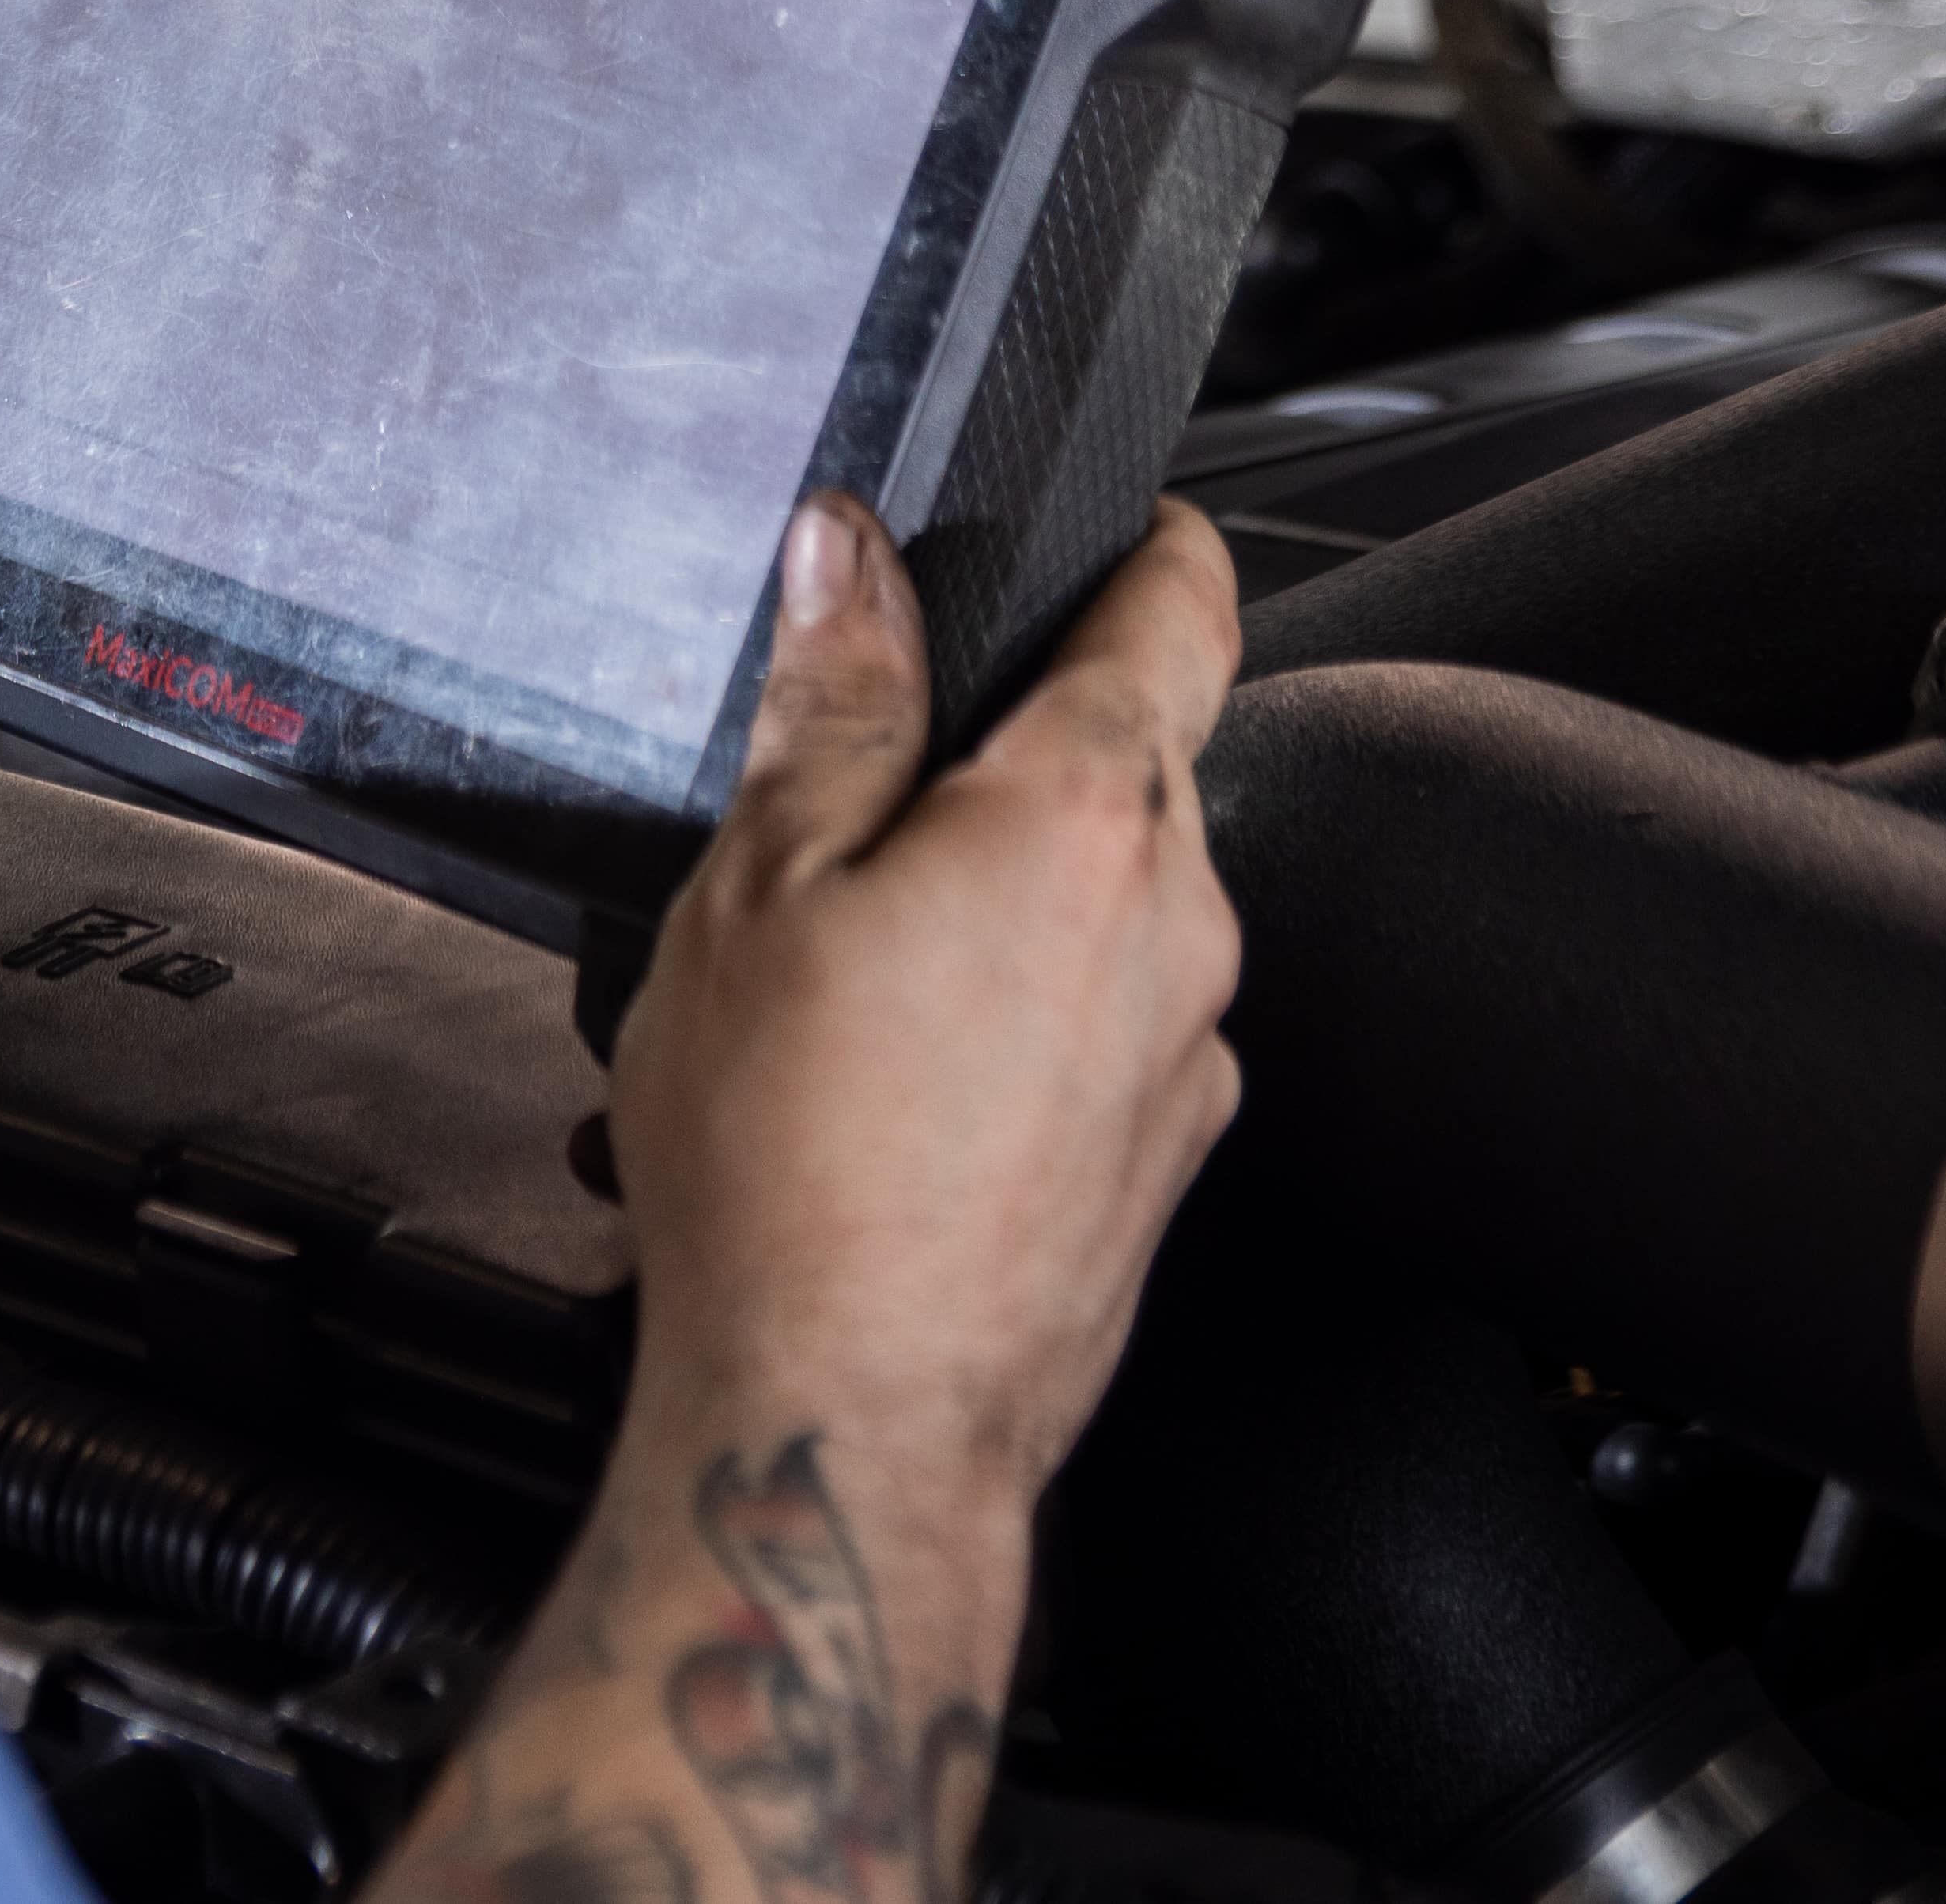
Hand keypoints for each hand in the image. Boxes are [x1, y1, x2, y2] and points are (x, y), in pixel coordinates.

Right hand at [377, 495, 1243, 1903]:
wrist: (848, 1424)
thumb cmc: (792, 1170)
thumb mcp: (758, 882)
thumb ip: (827, 699)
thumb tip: (848, 554)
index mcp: (1089, 820)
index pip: (1183, 605)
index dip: (1151, 538)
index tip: (1123, 520)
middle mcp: (1181, 928)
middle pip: (1132, 764)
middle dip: (1012, 755)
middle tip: (861, 794)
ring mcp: (1187, 1055)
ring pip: (1111, 907)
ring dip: (1004, 900)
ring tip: (844, 972)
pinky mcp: (1165, 1161)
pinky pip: (1105, 1029)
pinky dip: (1018, 1020)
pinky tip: (892, 1081)